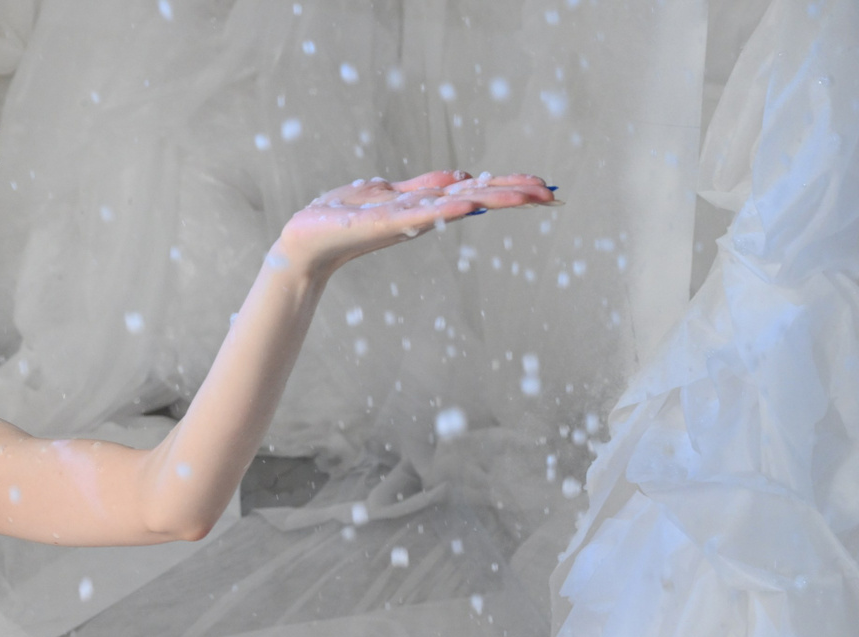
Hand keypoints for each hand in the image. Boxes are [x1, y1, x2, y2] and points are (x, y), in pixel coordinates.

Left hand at [269, 169, 558, 279]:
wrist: (306, 239)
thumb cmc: (344, 215)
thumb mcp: (390, 193)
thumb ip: (424, 186)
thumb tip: (461, 175)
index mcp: (427, 204)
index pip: (477, 192)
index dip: (510, 187)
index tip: (545, 187)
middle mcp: (424, 213)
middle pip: (478, 199)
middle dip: (514, 194)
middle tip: (552, 194)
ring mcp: (407, 219)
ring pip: (458, 206)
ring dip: (493, 199)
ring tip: (528, 194)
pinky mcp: (385, 223)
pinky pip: (421, 215)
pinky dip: (445, 210)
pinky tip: (470, 204)